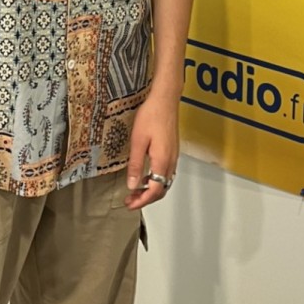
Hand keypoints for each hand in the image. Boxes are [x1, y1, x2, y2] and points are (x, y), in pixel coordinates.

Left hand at [124, 92, 178, 210]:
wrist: (165, 99)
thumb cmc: (151, 115)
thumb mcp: (138, 141)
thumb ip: (136, 165)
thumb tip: (133, 185)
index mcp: (162, 161)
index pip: (155, 190)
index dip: (142, 201)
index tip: (130, 204)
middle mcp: (171, 161)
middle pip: (162, 189)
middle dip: (146, 198)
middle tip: (130, 200)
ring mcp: (174, 155)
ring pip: (165, 181)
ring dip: (151, 189)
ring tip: (136, 190)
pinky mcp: (173, 150)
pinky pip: (166, 172)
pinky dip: (156, 180)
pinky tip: (146, 175)